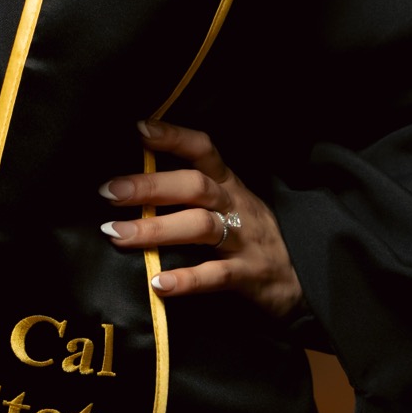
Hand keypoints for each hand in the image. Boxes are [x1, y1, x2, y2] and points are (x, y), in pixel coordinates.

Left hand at [96, 117, 303, 318]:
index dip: (173, 137)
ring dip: (156, 230)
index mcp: (229, 184)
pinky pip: (216, 276)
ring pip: (201, 227)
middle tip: (109, 191)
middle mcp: (236, 206)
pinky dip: (186, 280)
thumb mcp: (229, 205)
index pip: (203, 150)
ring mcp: (244, 240)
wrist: (302, 279)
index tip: (138, 129)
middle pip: (195, 186)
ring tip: (117, 235)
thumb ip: (190, 193)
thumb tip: (131, 182)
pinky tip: (158, 283)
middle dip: (150, 186)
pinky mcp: (248, 276)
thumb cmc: (251, 237)